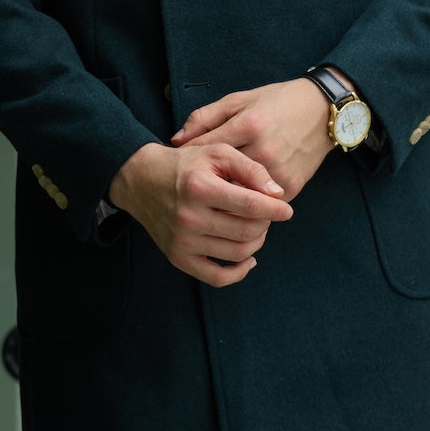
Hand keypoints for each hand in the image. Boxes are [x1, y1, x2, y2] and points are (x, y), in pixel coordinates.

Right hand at [108, 141, 292, 287]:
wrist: (143, 180)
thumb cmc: (187, 164)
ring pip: (236, 253)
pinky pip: (216, 277)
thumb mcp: (218, 153)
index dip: (275, 210)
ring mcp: (182, 241)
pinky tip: (248, 258)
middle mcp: (189, 217)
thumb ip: (250, 169)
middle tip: (267, 215)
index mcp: (199, 187)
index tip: (286, 210)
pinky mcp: (177, 257)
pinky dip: (238, 273)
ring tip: (257, 228)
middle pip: (246, 231)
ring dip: (256, 243)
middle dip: (265, 224)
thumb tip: (278, 193)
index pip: (250, 206)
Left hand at [172, 77, 333, 200]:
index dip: (187, 158)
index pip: (205, 148)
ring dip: (223, 199)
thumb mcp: (239, 100)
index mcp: (248, 124)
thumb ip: (205, 118)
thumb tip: (176, 141)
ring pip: (239, 196)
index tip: (178, 165)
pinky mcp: (291, 186)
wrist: (323, 112)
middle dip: (202, 183)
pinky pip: (261, 204)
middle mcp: (264, 150)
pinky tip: (236, 201)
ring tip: (208, 199)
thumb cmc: (277, 102)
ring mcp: (279, 171)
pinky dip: (247, 204)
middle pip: (220, 178)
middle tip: (188, 188)